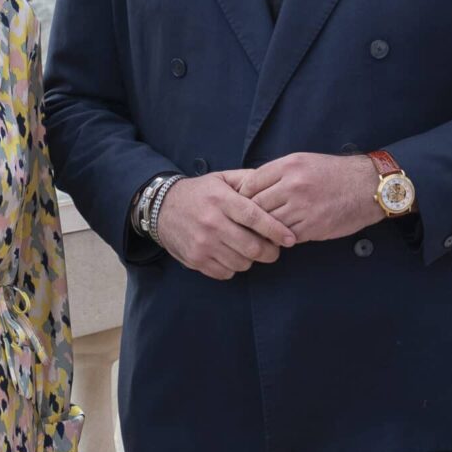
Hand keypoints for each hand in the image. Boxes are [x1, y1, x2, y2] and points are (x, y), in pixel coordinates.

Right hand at [154, 173, 296, 279]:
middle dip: (269, 252)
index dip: (276, 230)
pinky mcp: (195, 259)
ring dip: (250, 260)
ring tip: (248, 249)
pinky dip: (233, 268)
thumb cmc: (200, 193)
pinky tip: (231, 255)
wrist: (161, 208)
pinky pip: (226, 273)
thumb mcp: (222, 178)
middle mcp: (211, 223)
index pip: (254, 217)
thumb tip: (275, 185)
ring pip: (241, 263)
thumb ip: (248, 180)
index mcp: (221, 200)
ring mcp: (202, 243)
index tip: (290, 238)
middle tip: (273, 249)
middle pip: (251, 247)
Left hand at [236, 153, 380, 243]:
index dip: (243, 197)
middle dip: (251, 216)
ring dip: (265, 230)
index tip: (242, 205)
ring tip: (263, 232)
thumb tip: (251, 189)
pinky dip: (282, 238)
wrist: (367, 187)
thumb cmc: (334, 174)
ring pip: (269, 223)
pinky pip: (286, 236)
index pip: (250, 183)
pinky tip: (282, 237)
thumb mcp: (304, 161)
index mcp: (289, 165)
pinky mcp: (312, 226)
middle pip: (256, 205)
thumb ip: (278, 173)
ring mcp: (303, 206)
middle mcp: (293, 184)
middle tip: (247, 223)